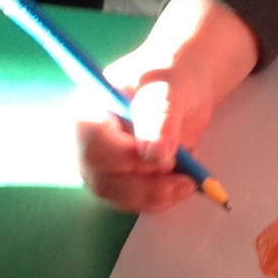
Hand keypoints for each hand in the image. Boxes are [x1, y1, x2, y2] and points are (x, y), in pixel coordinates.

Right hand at [75, 0, 257, 212]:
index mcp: (87, 110)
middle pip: (103, 180)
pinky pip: (136, 201)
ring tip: (190, 180)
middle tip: (187, 181)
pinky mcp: (123, 180)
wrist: (184, 84)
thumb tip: (156, 155)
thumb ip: (161, 116)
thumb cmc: (171, 76)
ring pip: (120, 197)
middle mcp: (88, 142)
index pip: (95, 147)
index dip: (129, 160)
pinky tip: (184, 180)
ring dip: (157, 196)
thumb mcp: (169, 87)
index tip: (168, 158)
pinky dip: (162, 199)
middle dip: (146, 187)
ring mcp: (104, 164)